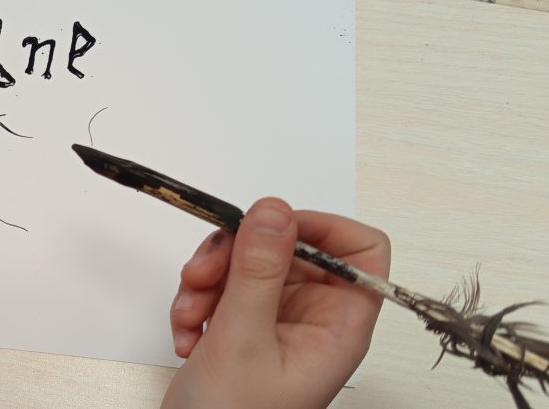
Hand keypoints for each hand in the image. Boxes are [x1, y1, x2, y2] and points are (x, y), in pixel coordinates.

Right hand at [163, 198, 390, 407]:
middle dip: (237, 257)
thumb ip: (259, 270)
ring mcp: (278, 323)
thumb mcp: (242, 338)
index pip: (360, 250)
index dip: (321, 227)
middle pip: (289, 249)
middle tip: (204, 274)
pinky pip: (224, 288)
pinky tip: (188, 332)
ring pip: (249, 266)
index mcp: (338, 325)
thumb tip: (275, 211)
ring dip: (209, 281)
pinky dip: (199, 302)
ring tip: (190, 313)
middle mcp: (314, 319)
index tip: (270, 225)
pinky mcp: (245, 328)